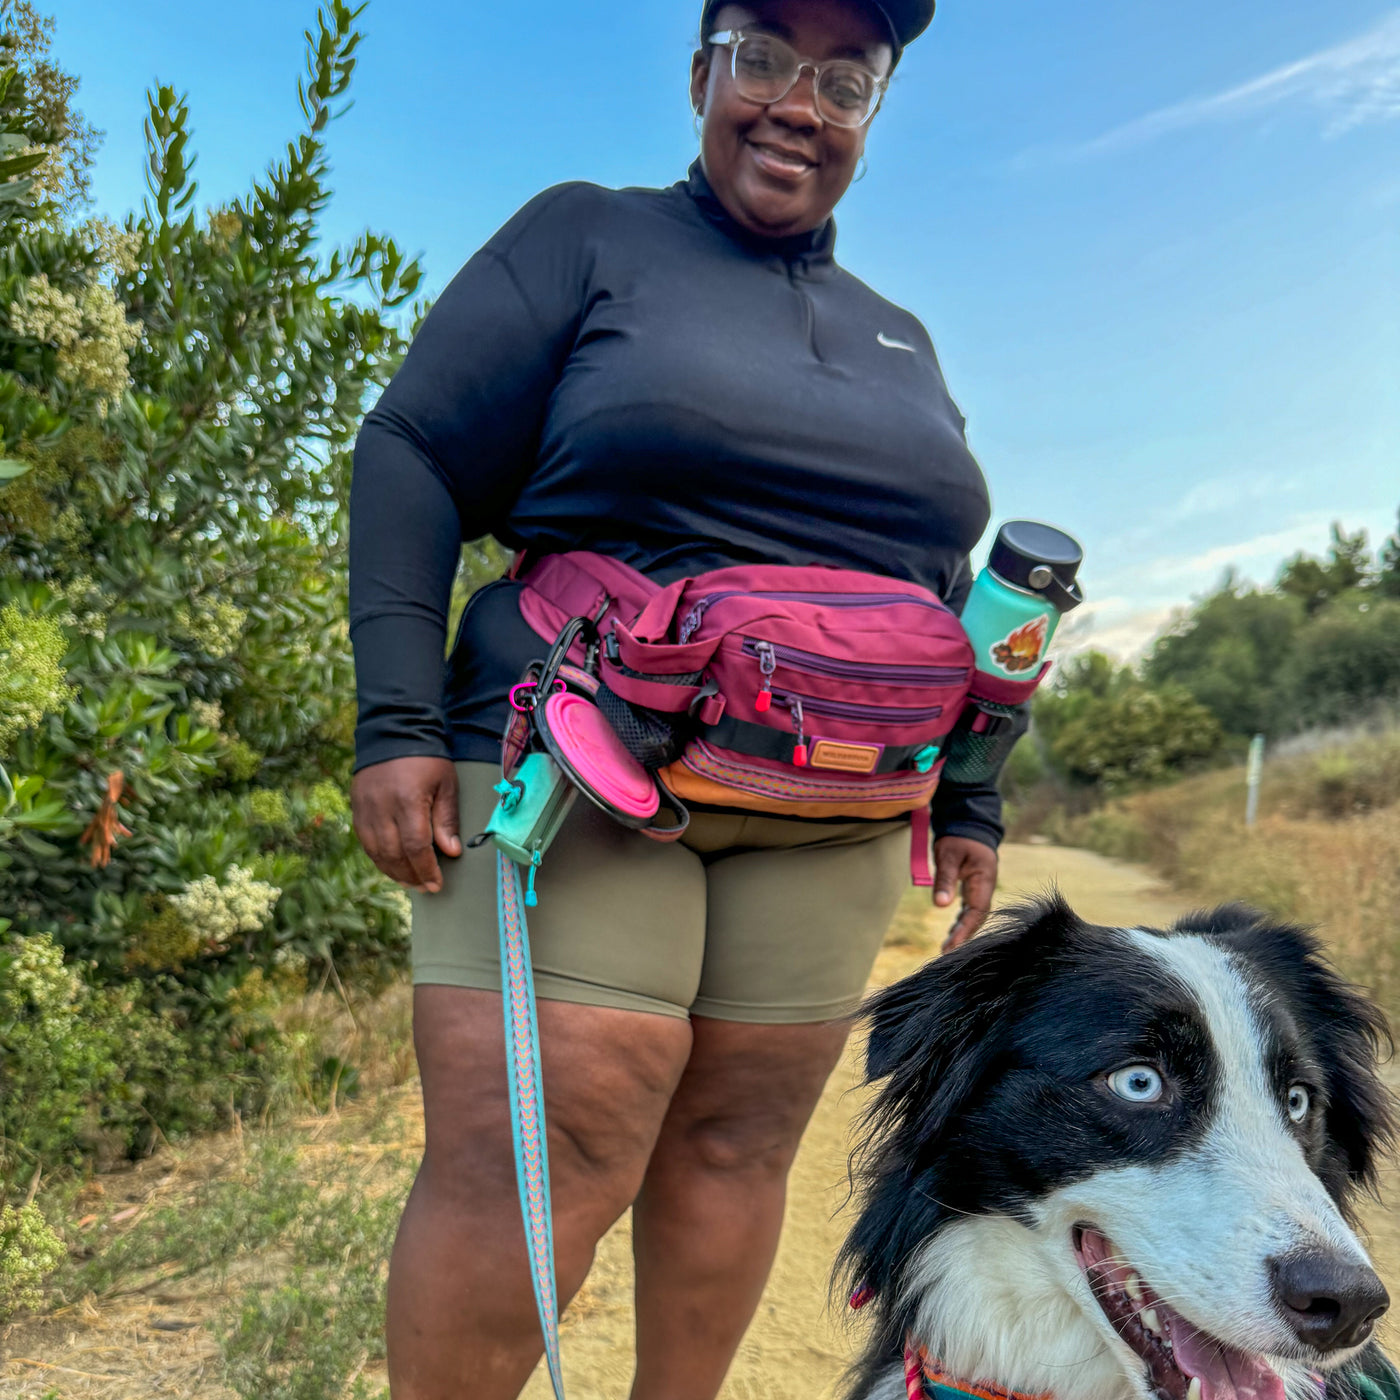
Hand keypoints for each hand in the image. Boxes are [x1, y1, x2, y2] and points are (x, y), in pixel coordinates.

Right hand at [351, 756, 461, 893]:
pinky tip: (392, 866)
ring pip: (376, 852)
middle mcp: (382, 808)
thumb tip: (451, 852)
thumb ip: (446, 819)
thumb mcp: (446, 784)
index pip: (416, 846)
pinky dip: (379, 858)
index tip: (437, 883)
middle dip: (411, 875)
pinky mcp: (357, 808)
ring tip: (410, 882)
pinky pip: (365, 842)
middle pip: (393, 853)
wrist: (394, 732)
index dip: (426, 869)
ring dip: (393, 871)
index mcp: (408, 800)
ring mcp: (365, 808)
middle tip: (426, 887)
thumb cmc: (427, 760)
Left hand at [933, 835, 997, 952]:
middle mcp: (986, 886)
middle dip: (964, 936)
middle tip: (947, 953)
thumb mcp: (947, 855)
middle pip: (978, 917)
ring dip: (963, 930)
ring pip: (975, 914)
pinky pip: (971, 908)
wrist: (968, 824)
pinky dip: (962, 921)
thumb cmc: (958, 838)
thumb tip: (941, 905)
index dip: (965, 930)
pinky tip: (953, 932)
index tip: (952, 946)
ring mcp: (982, 887)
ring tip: (948, 948)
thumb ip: (945, 879)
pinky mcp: (976, 887)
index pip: (977, 911)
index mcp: (984, 879)